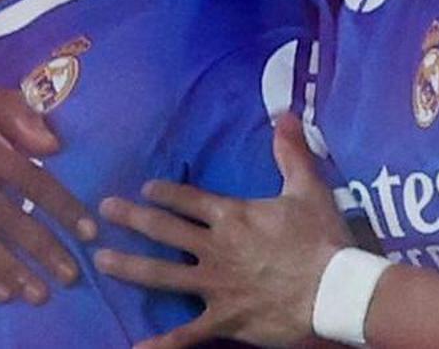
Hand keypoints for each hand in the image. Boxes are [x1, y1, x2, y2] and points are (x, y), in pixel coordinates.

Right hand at [0, 83, 94, 303]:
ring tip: (39, 293)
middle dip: (41, 248)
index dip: (60, 206)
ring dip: (10, 270)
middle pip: (3, 216)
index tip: (88, 231)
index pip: (26, 179)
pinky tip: (0, 292)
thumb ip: (21, 117)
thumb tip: (54, 148)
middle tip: (71, 274)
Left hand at [93, 115, 351, 348]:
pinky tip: (136, 348)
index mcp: (230, 216)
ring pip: (162, 275)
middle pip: (163, 230)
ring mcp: (215, 285)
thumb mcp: (308, 190)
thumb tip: (287, 114)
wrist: (338, 291)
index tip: (144, 189)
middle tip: (102, 211)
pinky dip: (162, 343)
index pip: (186, 199)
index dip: (163, 193)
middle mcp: (214, 247)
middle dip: (130, 219)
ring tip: (100, 261)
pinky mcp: (224, 318)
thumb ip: (291, 153)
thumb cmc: (324, 240)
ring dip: (129, 268)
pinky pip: (188, 334)